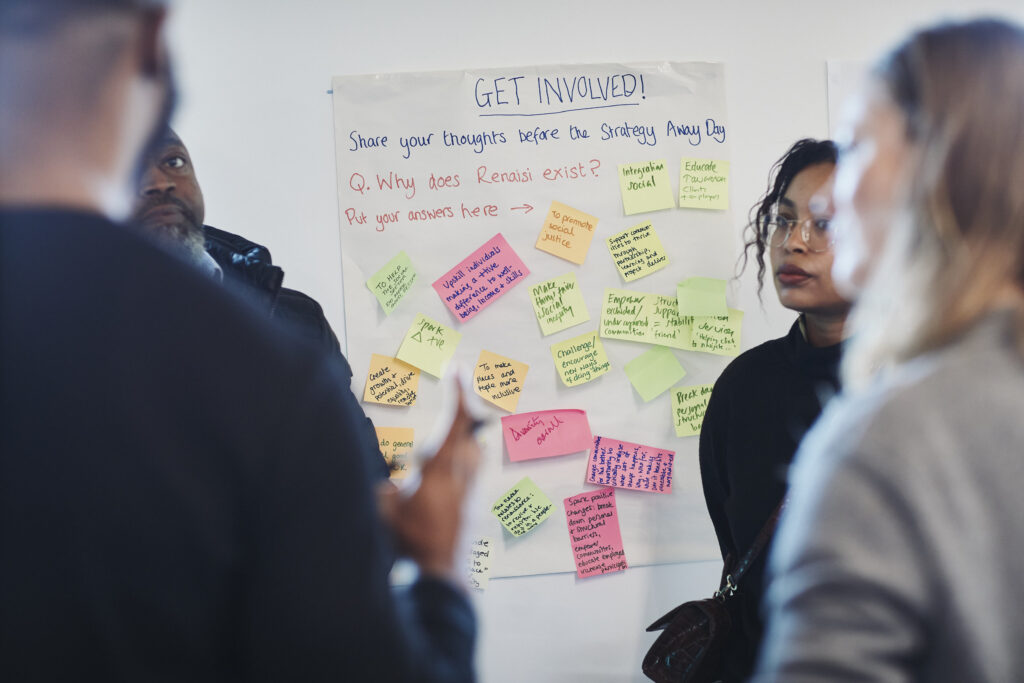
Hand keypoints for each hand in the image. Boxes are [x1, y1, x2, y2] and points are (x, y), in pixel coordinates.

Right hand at [377, 383, 480, 581]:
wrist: (440, 573)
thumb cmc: (410, 541)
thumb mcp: (382, 510)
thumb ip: (379, 488)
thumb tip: (372, 476)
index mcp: (441, 468)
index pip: (455, 422)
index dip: (457, 393)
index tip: (455, 368)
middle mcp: (462, 474)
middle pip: (470, 429)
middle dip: (463, 405)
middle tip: (458, 383)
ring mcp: (471, 489)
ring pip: (475, 447)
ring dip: (464, 431)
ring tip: (454, 418)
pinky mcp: (473, 503)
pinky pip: (473, 467)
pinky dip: (464, 454)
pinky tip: (453, 461)